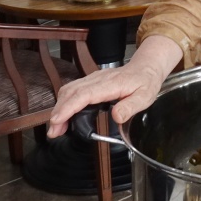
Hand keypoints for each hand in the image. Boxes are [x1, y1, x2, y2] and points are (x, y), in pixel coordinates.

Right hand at [48, 36, 181, 137]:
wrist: (146, 67)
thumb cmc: (145, 82)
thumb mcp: (145, 96)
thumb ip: (131, 107)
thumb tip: (116, 116)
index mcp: (110, 84)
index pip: (83, 95)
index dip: (68, 108)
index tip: (58, 121)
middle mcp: (97, 80)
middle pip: (70, 93)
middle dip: (58, 112)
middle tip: (54, 132)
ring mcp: (92, 79)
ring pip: (68, 91)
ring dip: (59, 108)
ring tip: (57, 129)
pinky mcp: (90, 82)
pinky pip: (72, 90)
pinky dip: (64, 103)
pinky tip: (64, 117)